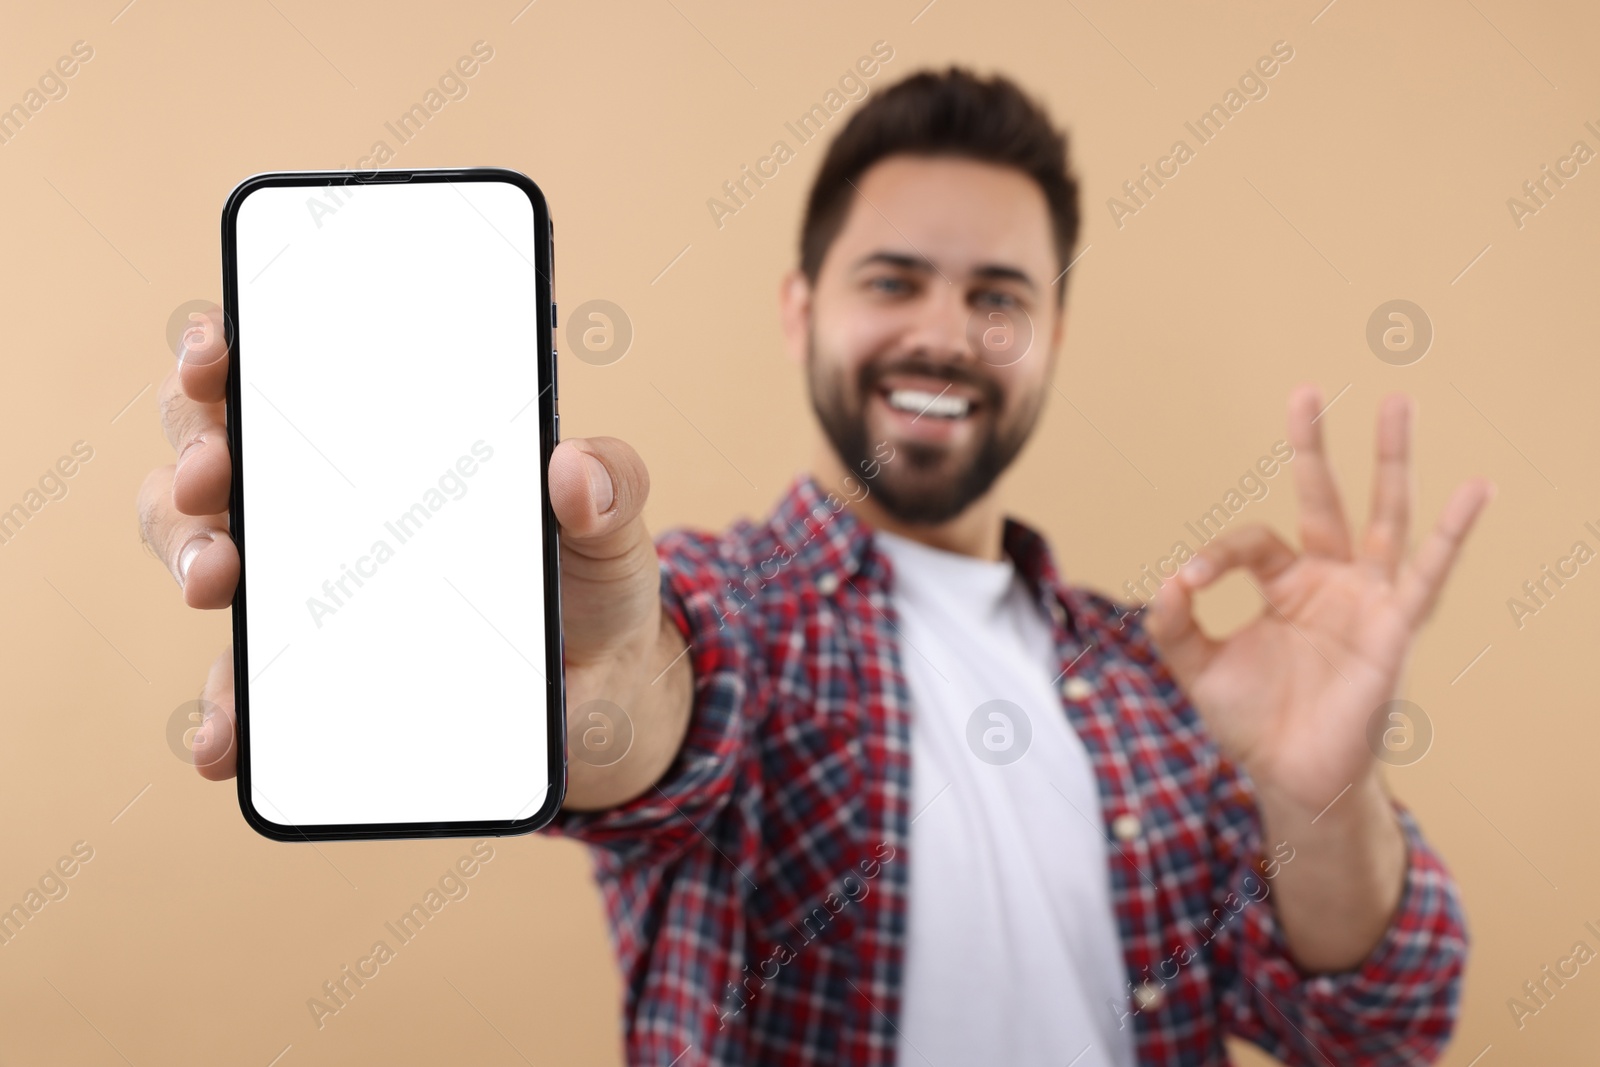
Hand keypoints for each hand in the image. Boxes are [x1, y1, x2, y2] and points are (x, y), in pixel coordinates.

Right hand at [137, 307, 690, 805]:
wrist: (596, 683)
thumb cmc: (586, 575)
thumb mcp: (610, 522)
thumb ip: (612, 484)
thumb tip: (573, 471)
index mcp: (381, 440)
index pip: (278, 371)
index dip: (223, 350)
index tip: (215, 355)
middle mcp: (321, 502)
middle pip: (214, 452)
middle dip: (196, 452)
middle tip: (214, 475)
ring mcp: (305, 587)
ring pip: (202, 551)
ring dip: (190, 557)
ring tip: (216, 581)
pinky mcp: (309, 678)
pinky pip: (244, 687)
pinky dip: (225, 710)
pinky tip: (227, 736)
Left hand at [1145, 386, 1492, 815]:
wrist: (1290, 776)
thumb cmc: (1252, 723)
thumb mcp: (1197, 667)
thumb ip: (1174, 624)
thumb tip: (1168, 580)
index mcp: (1286, 585)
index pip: (1252, 544)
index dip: (1217, 556)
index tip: (1189, 584)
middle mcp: (1329, 581)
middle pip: (1323, 499)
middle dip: (1314, 447)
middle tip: (1305, 391)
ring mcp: (1366, 599)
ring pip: (1382, 516)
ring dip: (1390, 461)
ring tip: (1398, 402)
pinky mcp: (1395, 626)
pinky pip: (1428, 574)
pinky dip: (1453, 533)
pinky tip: (1476, 490)